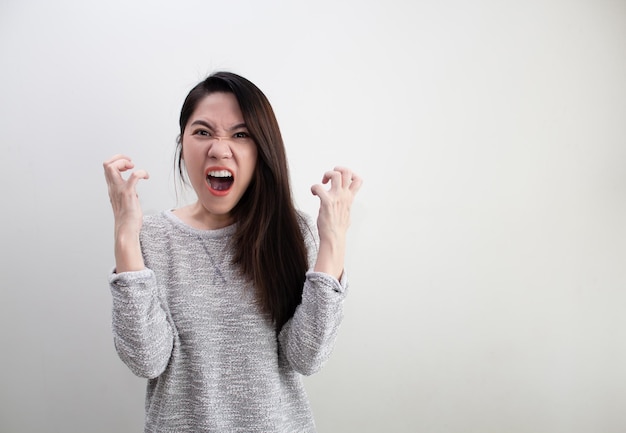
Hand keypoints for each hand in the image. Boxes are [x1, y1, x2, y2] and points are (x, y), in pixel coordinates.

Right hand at [103, 154, 148, 271]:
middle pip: (107, 164)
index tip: (128, 165)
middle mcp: (113, 188)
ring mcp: (119, 191)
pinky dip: (140, 172)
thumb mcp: (125, 199)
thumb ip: (127, 190)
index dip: (117, 161)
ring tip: (134, 167)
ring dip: (124, 162)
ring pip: (112, 168)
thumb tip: (133, 183)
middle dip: (119, 158)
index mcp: (112, 188)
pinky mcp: (128, 195)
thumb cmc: (128, 219)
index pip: (107, 168)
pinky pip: (132, 177)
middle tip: (130, 164)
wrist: (126, 231)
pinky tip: (146, 176)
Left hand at [311, 167, 361, 278]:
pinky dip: (314, 187)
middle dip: (337, 169)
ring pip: (335, 175)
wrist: (333, 238)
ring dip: (327, 174)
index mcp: (349, 198)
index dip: (350, 174)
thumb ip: (346, 206)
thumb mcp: (346, 213)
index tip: (341, 180)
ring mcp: (336, 198)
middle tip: (330, 178)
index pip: (358, 180)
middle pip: (346, 172)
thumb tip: (344, 206)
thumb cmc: (337, 228)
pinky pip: (318, 187)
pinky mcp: (327, 202)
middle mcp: (344, 196)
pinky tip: (313, 193)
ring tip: (323, 182)